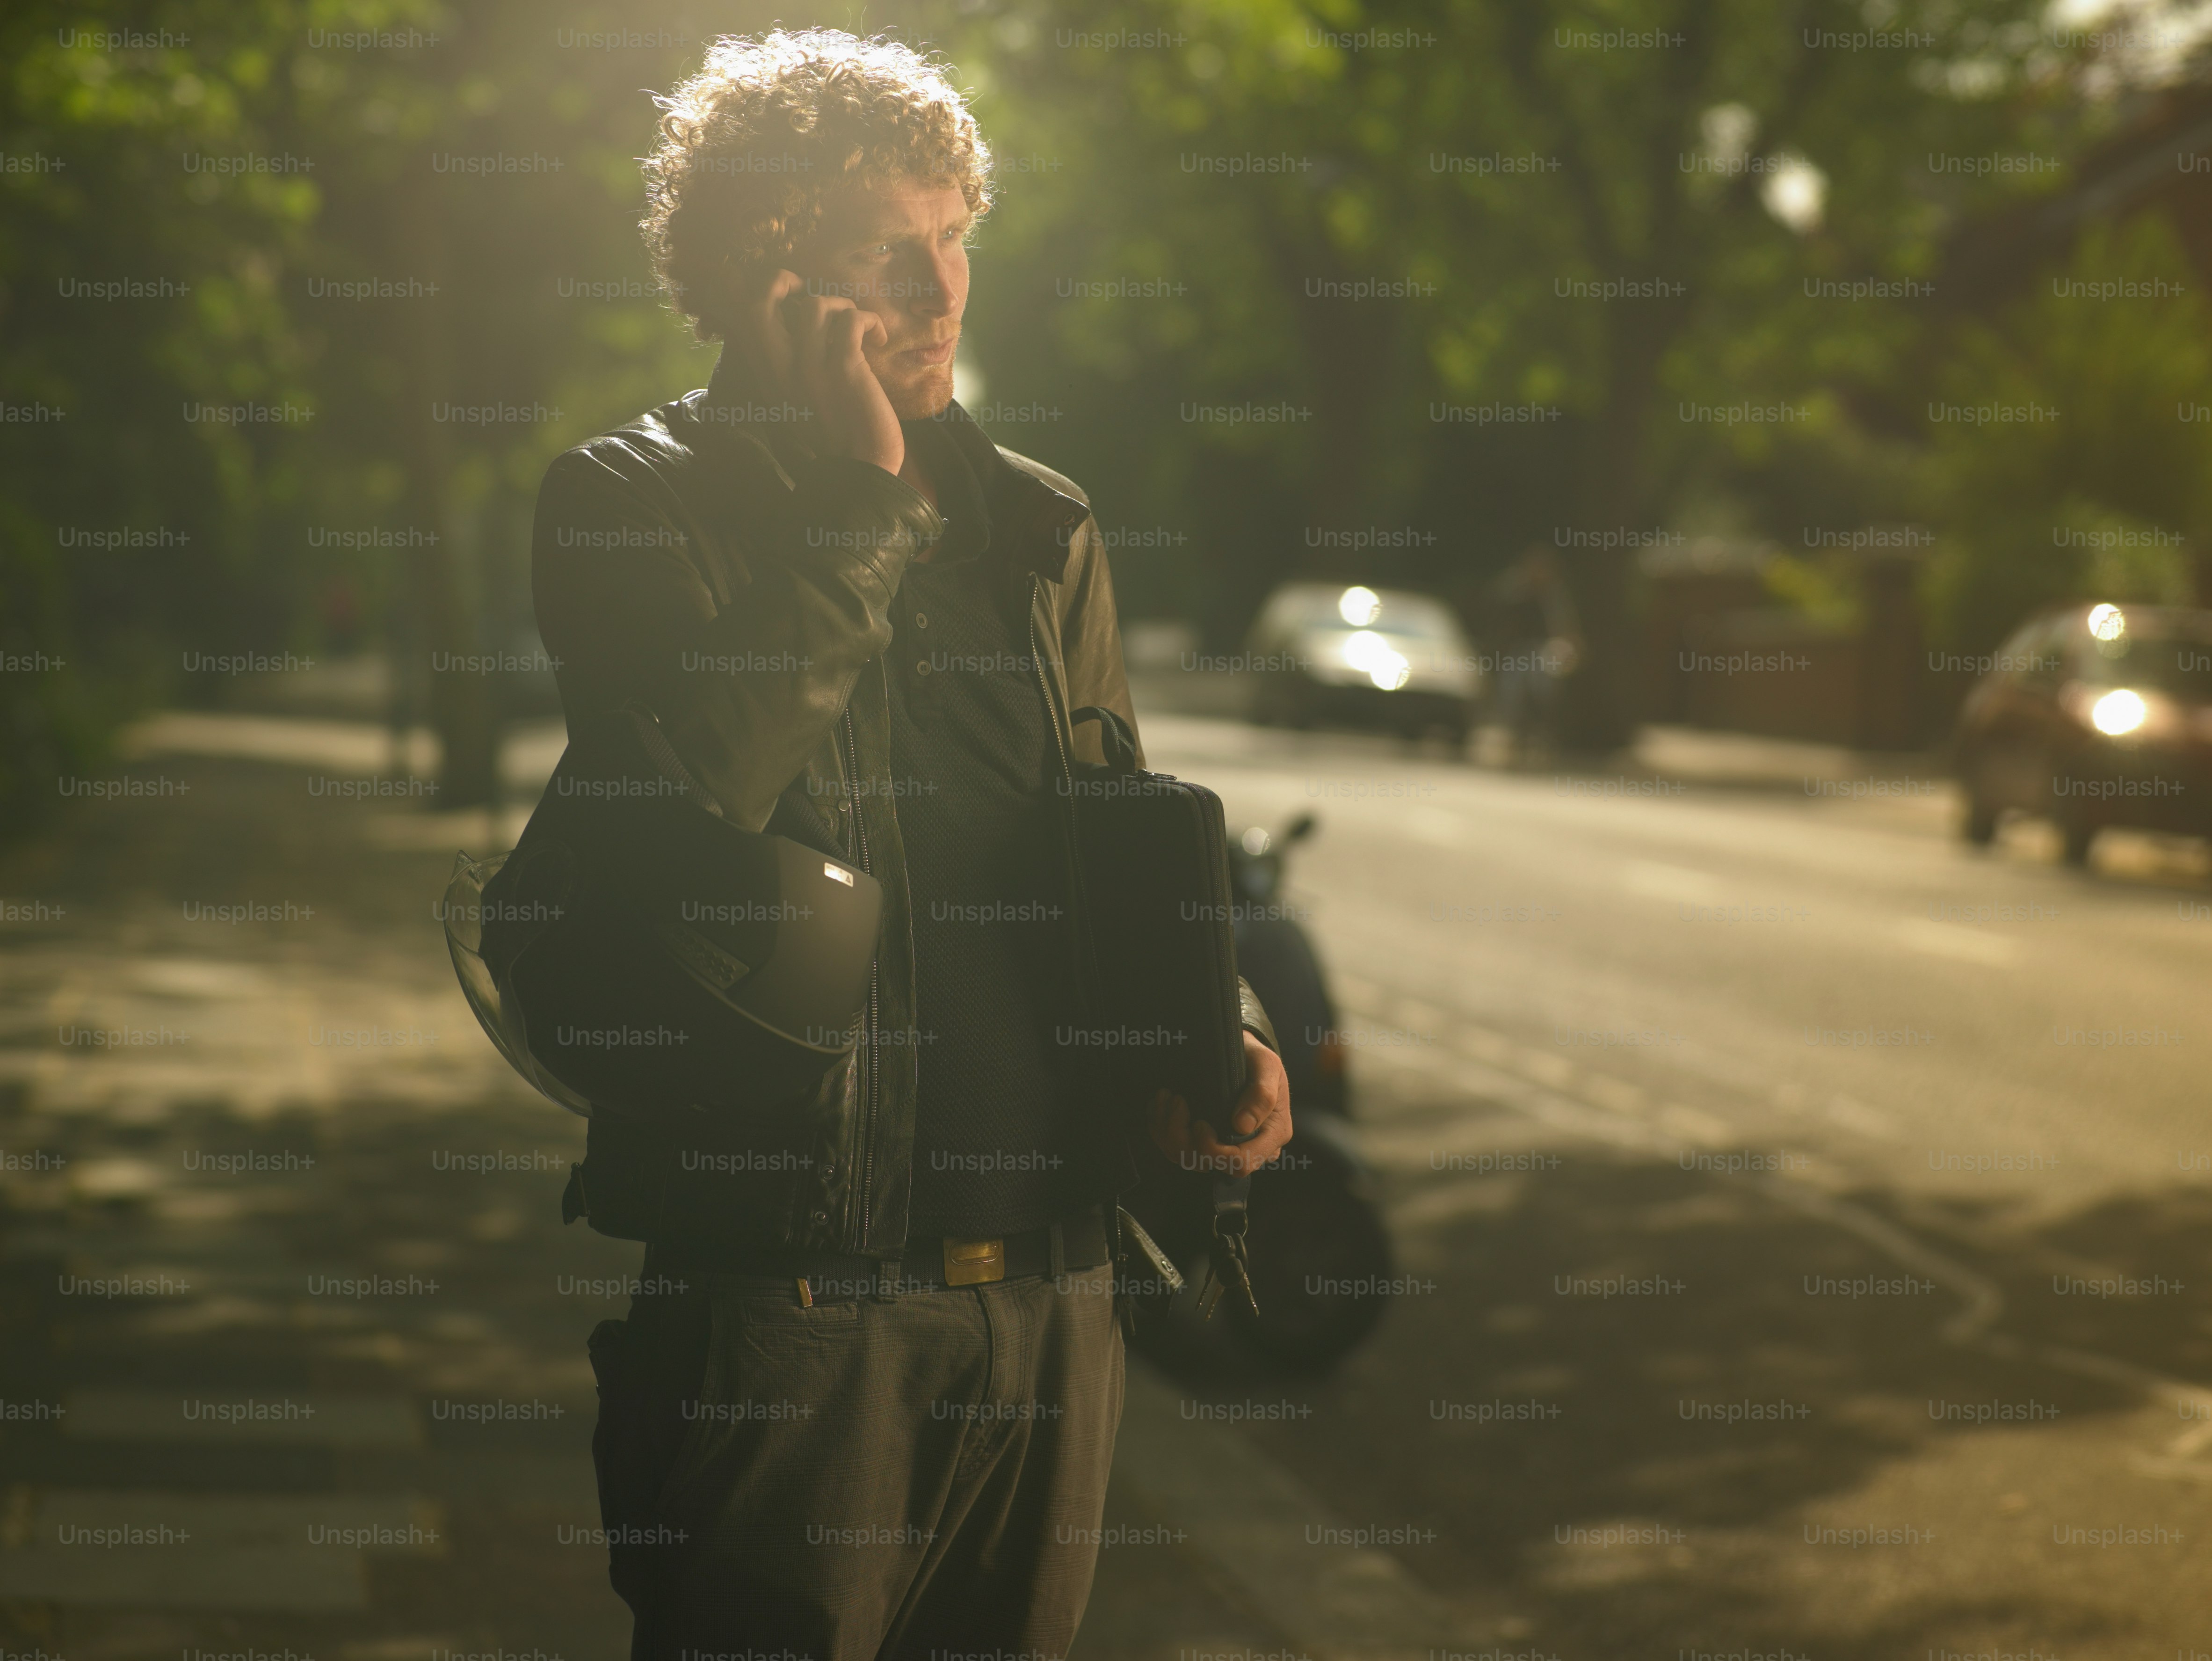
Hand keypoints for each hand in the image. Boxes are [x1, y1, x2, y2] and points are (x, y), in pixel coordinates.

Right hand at [745, 269, 903, 475]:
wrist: (861, 474)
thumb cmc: (838, 435)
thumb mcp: (801, 398)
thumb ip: (793, 366)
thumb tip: (804, 323)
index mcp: (767, 375)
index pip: (736, 318)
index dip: (747, 291)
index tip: (782, 296)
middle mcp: (779, 370)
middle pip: (754, 302)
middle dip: (779, 280)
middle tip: (804, 291)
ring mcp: (809, 370)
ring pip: (813, 304)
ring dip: (840, 304)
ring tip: (855, 326)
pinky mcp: (843, 371)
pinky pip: (852, 321)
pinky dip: (869, 321)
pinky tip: (879, 340)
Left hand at [1145, 1031, 1292, 1178]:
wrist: (1243, 1053)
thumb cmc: (1258, 1061)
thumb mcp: (1268, 1067)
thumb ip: (1262, 1095)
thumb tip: (1242, 1125)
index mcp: (1270, 1136)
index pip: (1241, 1163)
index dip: (1214, 1150)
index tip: (1201, 1123)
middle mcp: (1247, 1147)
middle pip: (1207, 1164)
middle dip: (1182, 1136)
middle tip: (1178, 1100)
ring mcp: (1223, 1146)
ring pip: (1184, 1157)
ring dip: (1167, 1129)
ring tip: (1168, 1097)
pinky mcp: (1202, 1141)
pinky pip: (1172, 1147)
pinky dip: (1160, 1125)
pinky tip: (1163, 1103)